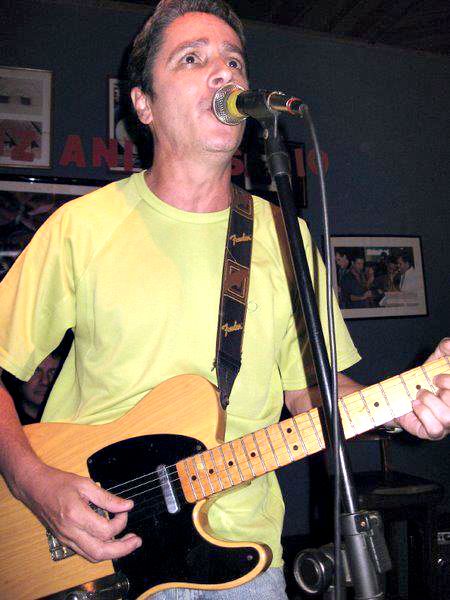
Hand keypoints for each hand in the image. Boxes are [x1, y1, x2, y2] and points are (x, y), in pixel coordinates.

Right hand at [15, 461, 141, 561]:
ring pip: (92, 556)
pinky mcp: (64, 540)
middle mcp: (70, 531)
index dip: (121, 522)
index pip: (105, 530)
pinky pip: (84, 552)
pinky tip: (110, 541)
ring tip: (127, 543)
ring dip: (113, 553)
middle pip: (100, 552)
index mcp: (76, 515)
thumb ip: (107, 498)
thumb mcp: (85, 484)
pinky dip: (100, 550)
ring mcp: (66, 538)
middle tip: (136, 541)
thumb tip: (127, 505)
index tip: (125, 510)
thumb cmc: (58, 483)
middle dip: (122, 549)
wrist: (35, 488)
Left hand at [396, 338, 449, 439]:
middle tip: (431, 383)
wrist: (397, 396)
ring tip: (420, 394)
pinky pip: (435, 428)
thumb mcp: (435, 360)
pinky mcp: (433, 433)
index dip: (449, 381)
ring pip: (448, 417)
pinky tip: (415, 405)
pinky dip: (424, 414)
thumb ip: (446, 349)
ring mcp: (448, 424)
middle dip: (445, 387)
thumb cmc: (421, 380)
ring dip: (431, 400)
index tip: (437, 376)